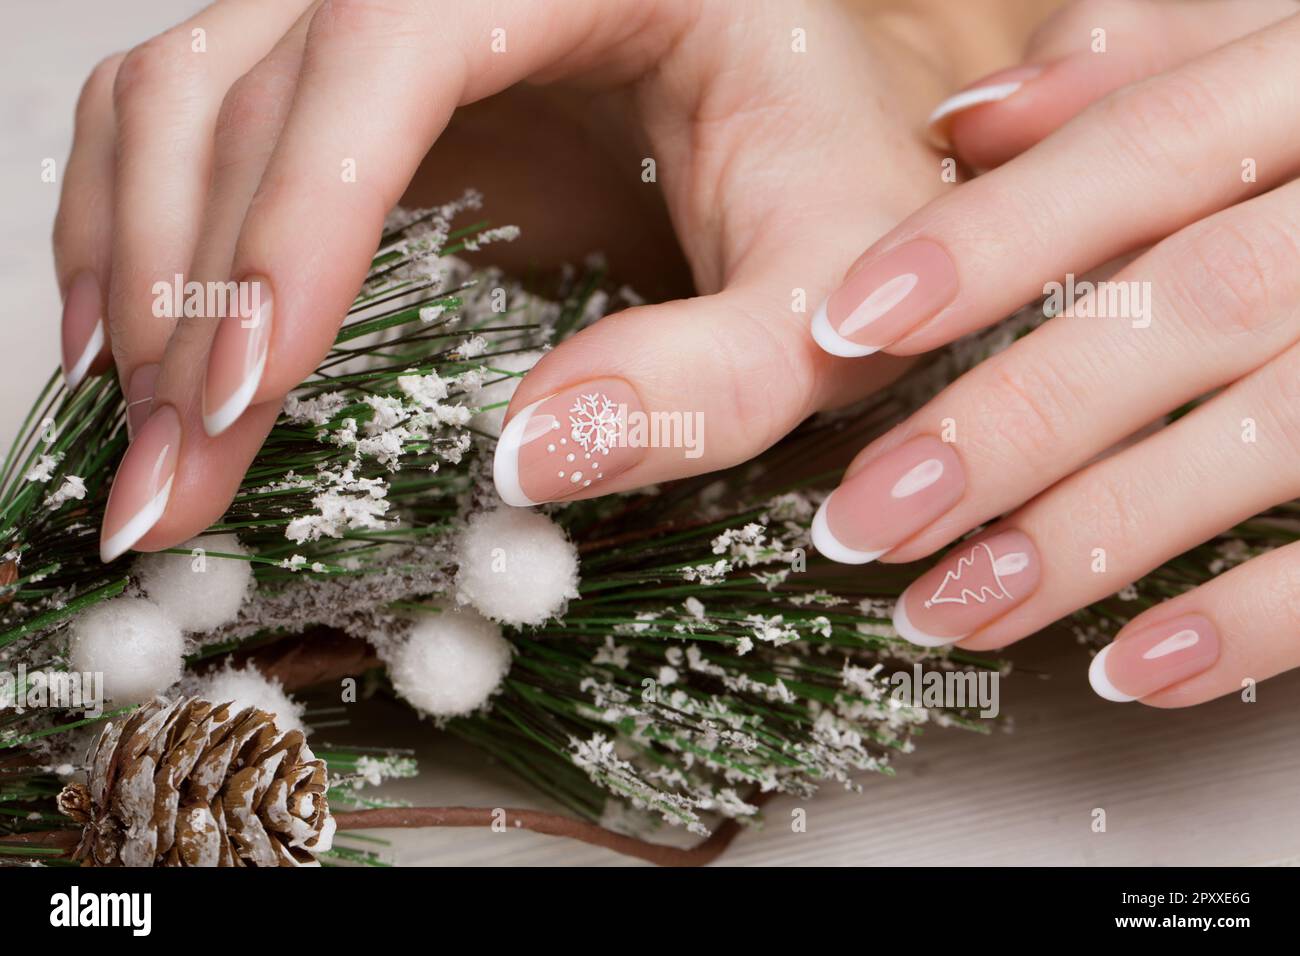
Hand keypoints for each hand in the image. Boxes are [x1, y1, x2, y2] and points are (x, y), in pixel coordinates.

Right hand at [53, 0, 1031, 560]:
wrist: (830, 159)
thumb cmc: (845, 203)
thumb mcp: (828, 294)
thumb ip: (718, 377)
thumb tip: (528, 461)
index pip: (392, 41)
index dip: (302, 210)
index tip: (256, 386)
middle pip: (255, 76)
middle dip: (193, 291)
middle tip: (175, 477)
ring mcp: (393, 17)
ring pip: (185, 88)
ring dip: (137, 264)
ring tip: (146, 432)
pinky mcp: (359, 84)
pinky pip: (192, 116)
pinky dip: (137, 227)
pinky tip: (138, 344)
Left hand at [806, 0, 1299, 706]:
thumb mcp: (1273, 57)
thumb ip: (1133, 74)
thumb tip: (969, 123)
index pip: (1142, 147)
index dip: (988, 239)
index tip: (851, 325)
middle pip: (1185, 308)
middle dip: (1006, 424)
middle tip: (869, 516)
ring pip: (1265, 439)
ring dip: (1088, 541)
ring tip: (950, 605)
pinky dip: (1248, 623)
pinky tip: (1129, 668)